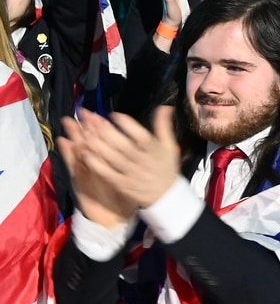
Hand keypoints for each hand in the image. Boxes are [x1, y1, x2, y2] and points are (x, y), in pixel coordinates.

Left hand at [61, 107, 181, 212]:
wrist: (166, 196)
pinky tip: (85, 154)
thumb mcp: (170, 146)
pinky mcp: (122, 184)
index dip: (126, 124)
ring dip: (97, 145)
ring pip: (112, 158)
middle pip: (122, 145)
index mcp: (154, 150)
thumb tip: (164, 107)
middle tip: (91, 121)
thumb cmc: (166, 168)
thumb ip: (164, 127)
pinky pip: (106, 173)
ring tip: (85, 133)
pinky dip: (95, 163)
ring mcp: (131, 173)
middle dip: (106, 132)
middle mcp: (142, 161)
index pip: (140, 135)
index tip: (114, 115)